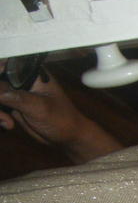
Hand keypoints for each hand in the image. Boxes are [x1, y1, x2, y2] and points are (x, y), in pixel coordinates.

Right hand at [0, 69, 122, 162]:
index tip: (0, 94)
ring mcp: (14, 92)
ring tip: (8, 123)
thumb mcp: (41, 108)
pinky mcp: (10, 104)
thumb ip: (18, 98)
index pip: (5, 65)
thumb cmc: (61, 120)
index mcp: (31, 72)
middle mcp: (20, 79)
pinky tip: (8, 125)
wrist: (67, 137)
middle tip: (3, 113)